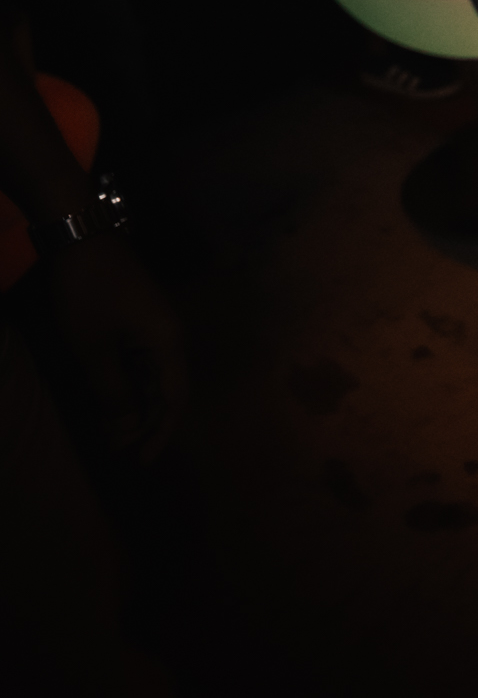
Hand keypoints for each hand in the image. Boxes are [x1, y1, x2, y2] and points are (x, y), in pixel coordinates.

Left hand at [44, 234, 187, 462]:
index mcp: (168, 342)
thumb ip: (113, 391)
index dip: (162, 432)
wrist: (82, 237)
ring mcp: (156, 324)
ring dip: (136, 404)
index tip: (143, 461)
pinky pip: (142, 359)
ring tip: (112, 431)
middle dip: (146, 422)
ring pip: (154, 375)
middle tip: (119, 449)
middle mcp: (171, 335)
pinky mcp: (140, 316)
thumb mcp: (94, 348)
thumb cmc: (90, 294)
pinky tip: (110, 397)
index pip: (175, 398)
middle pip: (168, 388)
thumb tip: (126, 429)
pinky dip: (129, 382)